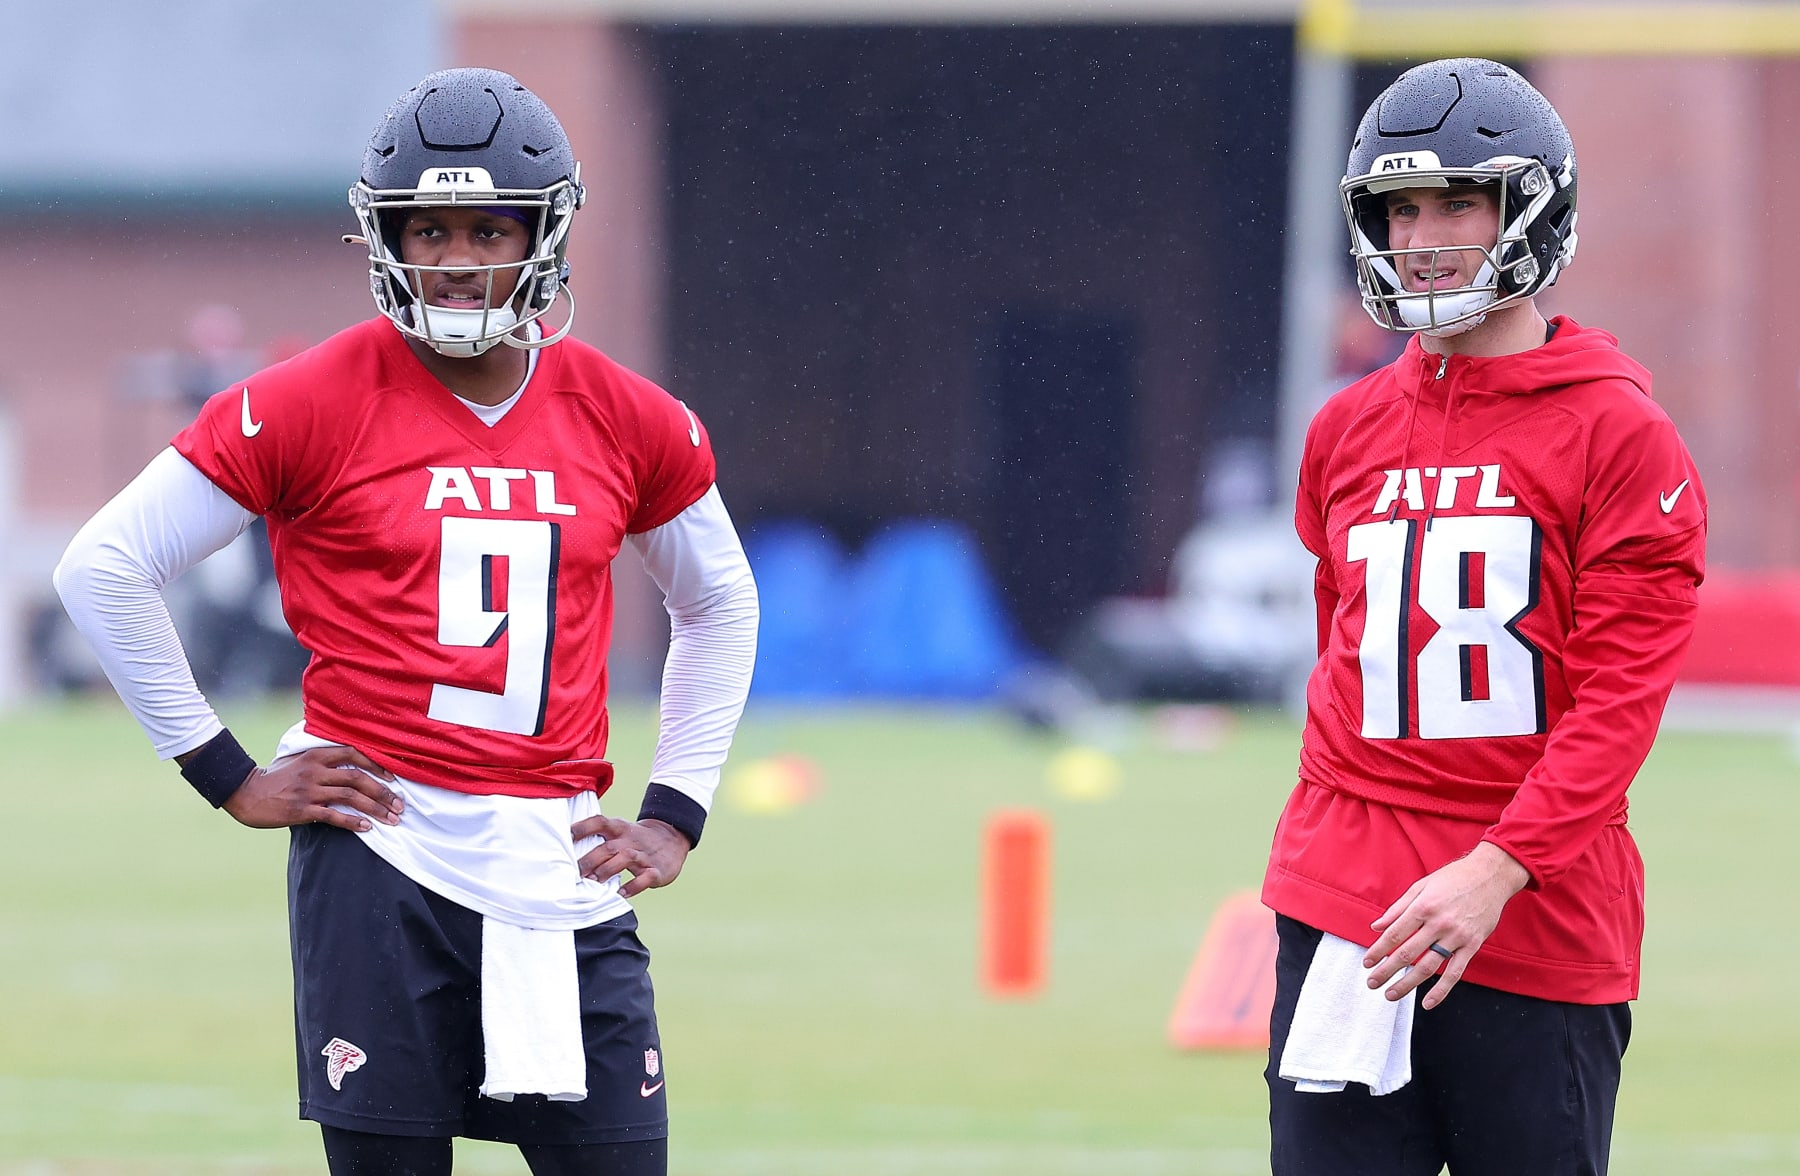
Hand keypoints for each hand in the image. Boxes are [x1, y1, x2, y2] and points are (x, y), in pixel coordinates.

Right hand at [220, 746, 402, 831]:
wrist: (247, 792)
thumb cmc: (276, 777)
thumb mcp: (299, 759)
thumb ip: (323, 759)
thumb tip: (352, 761)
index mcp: (317, 755)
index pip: (354, 754)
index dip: (377, 765)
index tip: (394, 778)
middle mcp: (315, 771)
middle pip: (358, 778)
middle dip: (383, 792)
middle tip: (400, 805)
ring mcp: (309, 790)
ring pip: (350, 797)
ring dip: (374, 809)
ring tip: (391, 819)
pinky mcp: (302, 810)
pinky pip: (333, 816)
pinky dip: (352, 822)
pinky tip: (367, 828)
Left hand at [571, 814, 689, 897]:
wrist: (671, 838)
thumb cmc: (635, 839)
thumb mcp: (619, 831)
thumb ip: (597, 839)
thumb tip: (566, 853)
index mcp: (619, 828)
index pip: (599, 822)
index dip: (582, 828)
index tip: (566, 837)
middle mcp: (631, 840)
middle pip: (608, 847)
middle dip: (590, 860)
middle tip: (574, 874)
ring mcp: (645, 855)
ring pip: (626, 859)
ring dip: (607, 871)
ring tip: (593, 883)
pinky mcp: (657, 870)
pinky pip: (645, 878)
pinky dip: (633, 886)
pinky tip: (620, 894)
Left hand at [1362, 841, 1530, 1009]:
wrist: (1491, 876)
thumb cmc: (1453, 879)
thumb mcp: (1421, 886)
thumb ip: (1398, 908)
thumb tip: (1376, 926)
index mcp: (1423, 906)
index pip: (1394, 934)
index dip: (1378, 950)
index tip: (1367, 962)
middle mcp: (1438, 923)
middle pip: (1407, 954)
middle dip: (1386, 971)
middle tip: (1372, 983)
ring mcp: (1457, 936)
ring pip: (1428, 967)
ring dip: (1407, 984)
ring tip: (1390, 994)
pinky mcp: (1472, 945)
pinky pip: (1455, 973)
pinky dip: (1441, 991)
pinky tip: (1428, 1003)